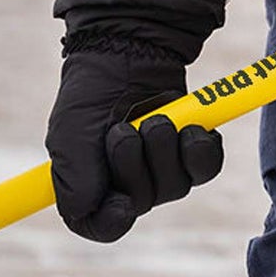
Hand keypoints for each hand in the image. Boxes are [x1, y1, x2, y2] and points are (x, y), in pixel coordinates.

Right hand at [46, 37, 223, 242]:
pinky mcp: (191, 152)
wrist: (128, 51)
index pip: (102, 226)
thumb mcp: (69, 133)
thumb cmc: (92, 94)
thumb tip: (86, 211)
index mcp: (92, 186)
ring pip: (176, 186)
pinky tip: (189, 128)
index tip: (123, 205)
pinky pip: (206, 168)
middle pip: (143, 203)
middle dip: (134, 163)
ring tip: (155, 118)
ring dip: (165, 148)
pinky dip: (199, 148)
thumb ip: (73, 178)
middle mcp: (128, 185)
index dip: (113, 222)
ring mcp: (163, 170)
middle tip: (124, 129)